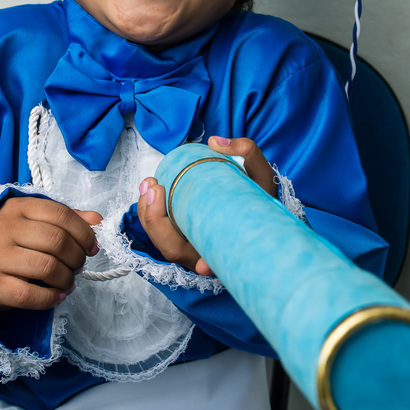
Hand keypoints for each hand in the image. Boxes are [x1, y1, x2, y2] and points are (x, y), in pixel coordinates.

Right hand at [0, 197, 102, 310]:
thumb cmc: (6, 240)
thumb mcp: (31, 221)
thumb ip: (64, 219)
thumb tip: (97, 219)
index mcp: (17, 207)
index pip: (60, 214)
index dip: (84, 232)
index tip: (92, 248)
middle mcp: (5, 229)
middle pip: (57, 241)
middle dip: (77, 257)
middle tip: (79, 267)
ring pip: (48, 268)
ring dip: (67, 279)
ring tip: (68, 282)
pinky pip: (31, 295)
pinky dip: (51, 298)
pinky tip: (57, 297)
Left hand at [136, 136, 276, 276]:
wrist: (255, 204)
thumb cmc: (259, 196)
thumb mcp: (261, 175)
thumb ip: (246, 152)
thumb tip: (214, 143)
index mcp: (229, 249)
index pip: (213, 265)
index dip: (205, 264)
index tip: (204, 266)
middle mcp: (206, 253)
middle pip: (174, 250)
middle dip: (156, 221)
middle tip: (155, 187)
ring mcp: (190, 246)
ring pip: (162, 239)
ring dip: (148, 213)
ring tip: (149, 183)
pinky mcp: (180, 233)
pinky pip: (160, 228)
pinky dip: (150, 210)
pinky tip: (149, 187)